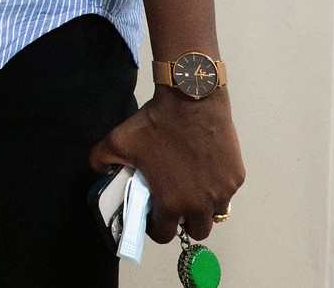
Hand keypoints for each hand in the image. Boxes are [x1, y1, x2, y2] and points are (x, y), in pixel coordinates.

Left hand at [89, 87, 243, 242]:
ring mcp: (222, 192)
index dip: (157, 227)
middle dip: (185, 222)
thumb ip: (101, 160)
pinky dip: (217, 186)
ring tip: (192, 186)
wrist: (191, 99)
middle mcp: (200, 203)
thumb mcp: (118, 141)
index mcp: (171, 202)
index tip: (155, 216)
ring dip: (204, 207)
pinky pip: (227, 192)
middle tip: (176, 203)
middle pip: (196, 231)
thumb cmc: (158, 121)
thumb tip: (98, 171)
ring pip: (214, 213)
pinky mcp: (235, 177)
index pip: (164, 234)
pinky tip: (205, 168)